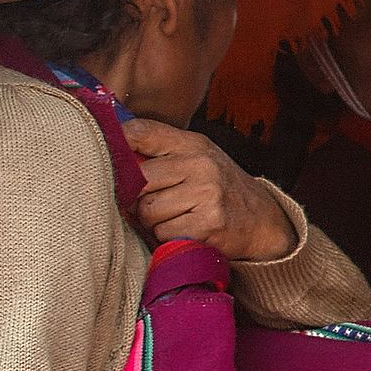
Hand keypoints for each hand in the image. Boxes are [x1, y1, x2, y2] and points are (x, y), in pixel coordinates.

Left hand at [123, 118, 294, 261]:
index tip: (108, 159)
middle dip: (137, 197)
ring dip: (153, 222)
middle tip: (151, 203)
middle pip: (137, 179)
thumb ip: (160, 151)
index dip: (116, 144)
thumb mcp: (197, 158)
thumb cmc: (220, 190)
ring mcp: (207, 193)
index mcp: (193, 143)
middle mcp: (201, 164)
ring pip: (147, 211)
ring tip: (174, 218)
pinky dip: (168, 238)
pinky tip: (185, 231)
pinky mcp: (209, 223)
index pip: (140, 132)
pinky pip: (164, 233)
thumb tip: (107, 153)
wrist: (264, 222)